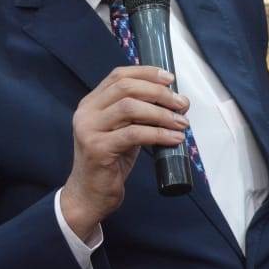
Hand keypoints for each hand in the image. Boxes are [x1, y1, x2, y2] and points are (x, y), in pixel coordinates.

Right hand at [60, 66, 188, 238]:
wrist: (89, 195)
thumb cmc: (110, 162)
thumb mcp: (123, 131)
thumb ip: (139, 114)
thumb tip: (175, 102)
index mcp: (91, 103)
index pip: (118, 76)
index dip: (146, 73)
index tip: (170, 78)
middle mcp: (86, 112)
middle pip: (126, 88)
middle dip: (159, 93)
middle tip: (182, 104)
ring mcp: (89, 129)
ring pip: (130, 108)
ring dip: (162, 114)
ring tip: (182, 123)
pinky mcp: (97, 149)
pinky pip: (134, 134)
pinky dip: (158, 134)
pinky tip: (174, 139)